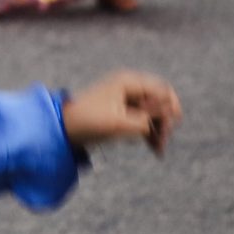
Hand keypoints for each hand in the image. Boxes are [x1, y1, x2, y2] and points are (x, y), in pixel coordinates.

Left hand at [63, 70, 182, 156]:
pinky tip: (154, 150)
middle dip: (164, 122)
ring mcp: (126, 99)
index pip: (162, 90)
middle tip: (162, 144)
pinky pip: (144, 119)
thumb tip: (169, 112)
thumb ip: (146, 118)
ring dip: (158, 130)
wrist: (64, 128)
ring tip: (158, 151)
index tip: (169, 127)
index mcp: (128, 81)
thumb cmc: (88, 122)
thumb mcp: (120, 123)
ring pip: (153, 113)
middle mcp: (129, 86)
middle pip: (160, 102)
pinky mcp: (123, 111)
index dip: (169, 109)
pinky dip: (150, 132)